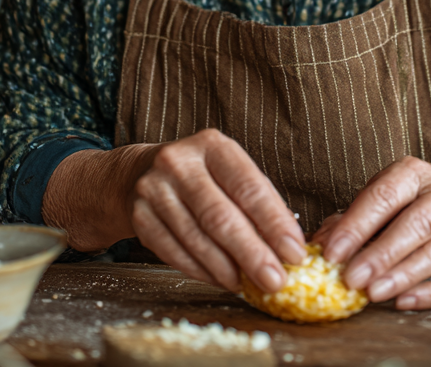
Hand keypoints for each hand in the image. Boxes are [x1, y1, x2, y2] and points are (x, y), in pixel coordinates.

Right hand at [129, 129, 305, 294]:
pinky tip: (222, 280)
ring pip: (196, 239)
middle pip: (220, 217)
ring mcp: (154, 189)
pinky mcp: (139, 217)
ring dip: (228, 269)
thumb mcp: (229, 172)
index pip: (249, 187)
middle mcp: (179, 163)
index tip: (294, 252)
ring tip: (250, 284)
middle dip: (253, 254)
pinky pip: (174, 253)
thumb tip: (289, 244)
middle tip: (276, 280)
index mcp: (212, 145)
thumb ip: (259, 200)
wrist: (136, 173)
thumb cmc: (199, 176)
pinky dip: (202, 272)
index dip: (274, 223)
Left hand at [314, 157, 430, 310]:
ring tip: (373, 293)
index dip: (357, 225)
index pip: (383, 196)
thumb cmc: (412, 200)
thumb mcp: (384, 194)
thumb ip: (351, 218)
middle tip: (353, 279)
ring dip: (402, 275)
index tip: (332, 253)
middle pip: (415, 225)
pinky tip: (403, 302)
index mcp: (412, 174)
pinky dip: (430, 293)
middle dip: (381, 254)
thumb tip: (318, 246)